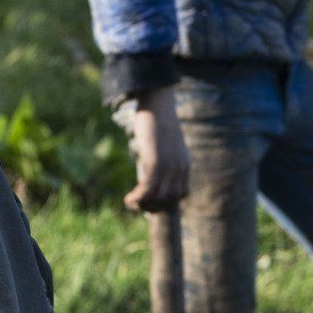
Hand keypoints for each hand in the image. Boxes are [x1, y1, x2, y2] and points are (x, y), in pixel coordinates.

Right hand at [124, 87, 188, 212]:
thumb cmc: (159, 121)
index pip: (181, 194)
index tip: (151, 201)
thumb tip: (157, 168)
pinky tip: (128, 199)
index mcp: (185, 164)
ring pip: (158, 198)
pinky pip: (148, 190)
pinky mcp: (155, 162)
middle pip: (169, 200)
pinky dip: (137, 199)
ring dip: (143, 205)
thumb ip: (168, 156)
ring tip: (131, 202)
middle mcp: (179, 168)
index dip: (166, 203)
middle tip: (138, 204)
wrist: (158, 104)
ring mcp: (168, 166)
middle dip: (153, 208)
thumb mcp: (169, 142)